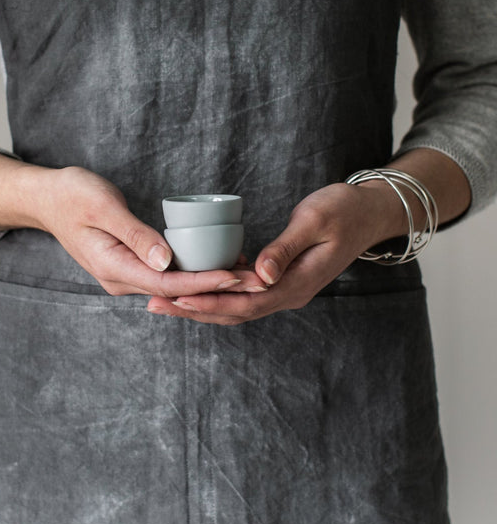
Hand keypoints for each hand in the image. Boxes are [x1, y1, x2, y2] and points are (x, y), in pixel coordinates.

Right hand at [0, 153, 264, 296]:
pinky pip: (166, 275)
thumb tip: (165, 261)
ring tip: (246, 275)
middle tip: (256, 282)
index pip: (168, 282)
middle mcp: (120, 279)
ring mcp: (123, 275)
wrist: (46, 198)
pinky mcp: (129, 265)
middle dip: (216, 287)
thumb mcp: (103, 207)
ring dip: (208, 282)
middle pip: (176, 289)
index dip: (204, 281)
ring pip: (173, 285)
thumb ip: (134, 234)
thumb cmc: (73, 195)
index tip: (235, 277)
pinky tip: (216, 264)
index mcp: (113, 267)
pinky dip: (193, 271)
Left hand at [146, 181, 407, 323]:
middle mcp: (289, 294)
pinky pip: (244, 293)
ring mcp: (285, 289)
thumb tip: (259, 274)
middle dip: (193, 310)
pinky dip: (218, 292)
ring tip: (164, 300)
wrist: (368, 212)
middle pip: (234, 313)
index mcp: (297, 284)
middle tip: (154, 305)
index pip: (245, 304)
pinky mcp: (280, 279)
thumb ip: (286, 248)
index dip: (209, 302)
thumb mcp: (315, 221)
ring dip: (202, 305)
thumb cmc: (343, 210)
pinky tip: (194, 283)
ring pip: (236, 307)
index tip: (176, 297)